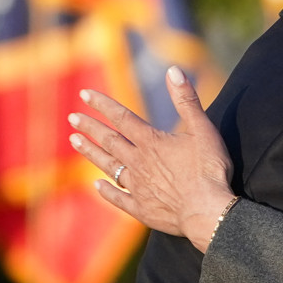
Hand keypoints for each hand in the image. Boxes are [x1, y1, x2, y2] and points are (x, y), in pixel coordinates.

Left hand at [69, 66, 235, 252]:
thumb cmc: (209, 169)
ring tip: (75, 141)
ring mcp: (138, 187)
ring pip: (108, 166)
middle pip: (110, 141)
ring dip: (91, 153)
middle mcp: (139, 163)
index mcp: (152, 142)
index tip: (84, 94)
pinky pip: (118, 198)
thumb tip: (173, 70)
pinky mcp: (141, 208)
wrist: (208, 212)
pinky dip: (105, 191)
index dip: (103, 105)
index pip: (122, 118)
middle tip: (73, 118)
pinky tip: (96, 185)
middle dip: (91, 127)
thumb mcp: (203, 129)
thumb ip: (186, 100)